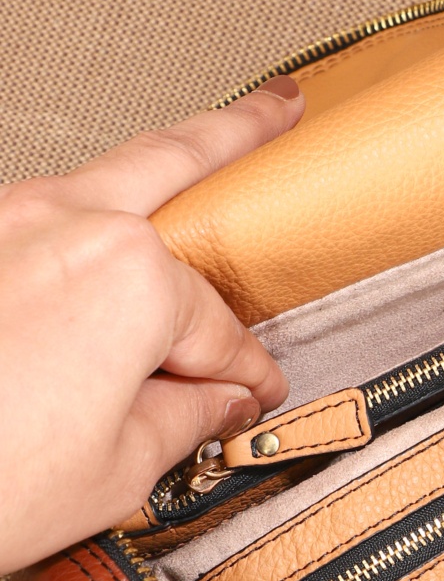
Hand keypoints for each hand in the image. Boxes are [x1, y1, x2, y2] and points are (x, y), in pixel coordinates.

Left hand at [0, 77, 304, 572]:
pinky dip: (95, 222)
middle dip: (239, 135)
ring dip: (163, 169)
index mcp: (127, 278)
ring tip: (203, 163)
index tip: (258, 393)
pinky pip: (50, 215)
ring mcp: (1, 222)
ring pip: (105, 180)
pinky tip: (116, 237)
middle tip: (278, 111)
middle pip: (174, 164)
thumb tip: (217, 402)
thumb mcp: (120, 468)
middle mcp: (61, 223)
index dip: (250, 371)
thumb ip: (189, 418)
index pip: (220, 329)